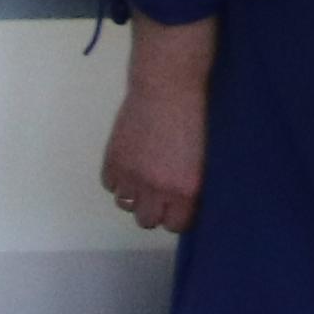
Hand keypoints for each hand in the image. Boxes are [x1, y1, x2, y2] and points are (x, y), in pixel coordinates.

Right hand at [105, 18, 214, 235]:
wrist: (169, 88)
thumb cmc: (197, 117)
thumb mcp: (203, 158)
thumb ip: (192, 184)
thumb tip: (183, 201)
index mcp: (185, 189)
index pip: (176, 225)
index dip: (178, 216)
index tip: (181, 206)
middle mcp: (155, 189)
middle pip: (147, 221)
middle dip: (155, 210)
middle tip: (161, 193)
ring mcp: (130, 176)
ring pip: (126, 205)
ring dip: (135, 196)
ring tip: (143, 178)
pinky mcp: (113, 161)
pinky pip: (110, 186)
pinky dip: (118, 180)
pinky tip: (130, 165)